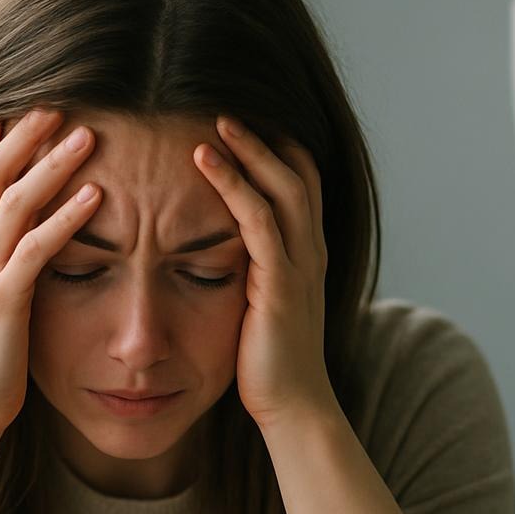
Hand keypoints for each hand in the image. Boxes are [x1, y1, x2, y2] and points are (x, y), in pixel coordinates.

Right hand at [0, 107, 101, 433]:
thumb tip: (23, 217)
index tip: (24, 93)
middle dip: (22, 131)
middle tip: (60, 97)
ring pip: (11, 201)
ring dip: (50, 164)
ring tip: (88, 134)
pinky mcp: (2, 302)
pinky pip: (35, 250)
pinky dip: (66, 218)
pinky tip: (96, 197)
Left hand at [193, 115, 337, 429]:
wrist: (293, 408)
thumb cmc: (268, 364)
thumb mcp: (258, 306)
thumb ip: (250, 273)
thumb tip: (215, 253)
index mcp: (307, 255)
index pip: (301, 183)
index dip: (276, 148)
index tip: (240, 121)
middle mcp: (311, 252)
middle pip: (298, 172)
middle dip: (264, 136)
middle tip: (225, 104)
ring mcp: (300, 266)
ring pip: (284, 187)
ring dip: (249, 148)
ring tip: (215, 119)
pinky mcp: (280, 284)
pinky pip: (259, 220)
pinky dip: (232, 183)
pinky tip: (203, 160)